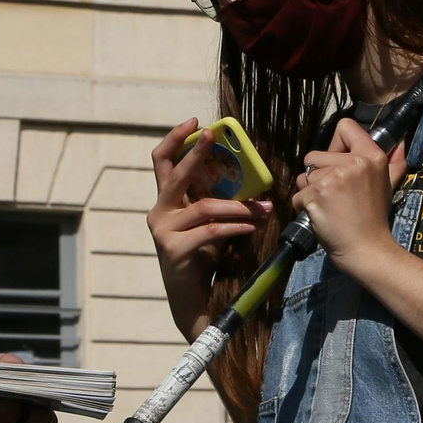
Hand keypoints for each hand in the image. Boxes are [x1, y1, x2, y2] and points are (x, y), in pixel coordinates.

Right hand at [148, 118, 270, 335]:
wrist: (194, 301)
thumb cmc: (204, 258)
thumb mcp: (210, 223)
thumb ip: (218, 202)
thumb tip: (253, 182)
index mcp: (166, 202)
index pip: (162, 162)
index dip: (174, 139)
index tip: (194, 122)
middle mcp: (159, 212)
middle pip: (175, 175)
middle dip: (195, 152)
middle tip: (212, 136)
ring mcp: (163, 231)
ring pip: (204, 207)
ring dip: (238, 206)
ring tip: (263, 207)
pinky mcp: (174, 250)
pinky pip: (211, 231)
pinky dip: (235, 227)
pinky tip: (253, 227)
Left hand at [293, 119, 407, 275]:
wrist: (367, 249)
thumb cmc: (375, 218)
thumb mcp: (389, 185)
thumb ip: (395, 162)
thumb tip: (399, 142)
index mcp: (371, 156)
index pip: (344, 127)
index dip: (335, 144)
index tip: (338, 161)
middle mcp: (353, 163)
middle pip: (314, 155)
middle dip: (318, 175)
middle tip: (335, 195)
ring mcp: (333, 179)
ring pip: (303, 176)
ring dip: (309, 192)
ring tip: (328, 206)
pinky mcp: (316, 195)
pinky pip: (297, 194)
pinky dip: (303, 207)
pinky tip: (320, 216)